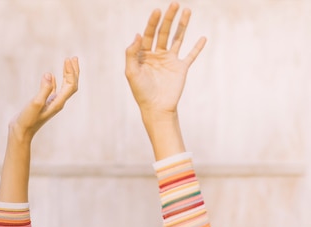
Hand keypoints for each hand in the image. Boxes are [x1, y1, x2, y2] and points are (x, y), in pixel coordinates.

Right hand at [10, 57, 79, 142]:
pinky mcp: (44, 104)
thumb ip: (43, 89)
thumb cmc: (27, 120)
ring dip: (67, 75)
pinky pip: (53, 91)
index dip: (71, 72)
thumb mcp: (35, 103)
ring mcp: (51, 103)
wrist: (21, 132)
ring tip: (67, 62)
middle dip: (73, 72)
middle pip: (71, 86)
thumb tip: (49, 74)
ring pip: (64, 87)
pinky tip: (52, 76)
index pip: (71, 85)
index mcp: (58, 103)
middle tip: (74, 58)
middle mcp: (57, 103)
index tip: (67, 59)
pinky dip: (55, 81)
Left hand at [125, 3, 204, 117]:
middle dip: (169, 18)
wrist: (156, 108)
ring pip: (177, 39)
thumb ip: (131, 53)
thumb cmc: (142, 92)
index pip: (149, 34)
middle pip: (164, 32)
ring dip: (182, 25)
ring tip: (187, 11)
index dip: (153, 22)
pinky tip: (203, 38)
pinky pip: (190, 55)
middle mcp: (158, 55)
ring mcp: (170, 61)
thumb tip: (138, 34)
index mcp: (145, 55)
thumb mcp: (132, 72)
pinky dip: (197, 47)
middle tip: (174, 4)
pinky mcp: (181, 69)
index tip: (157, 11)